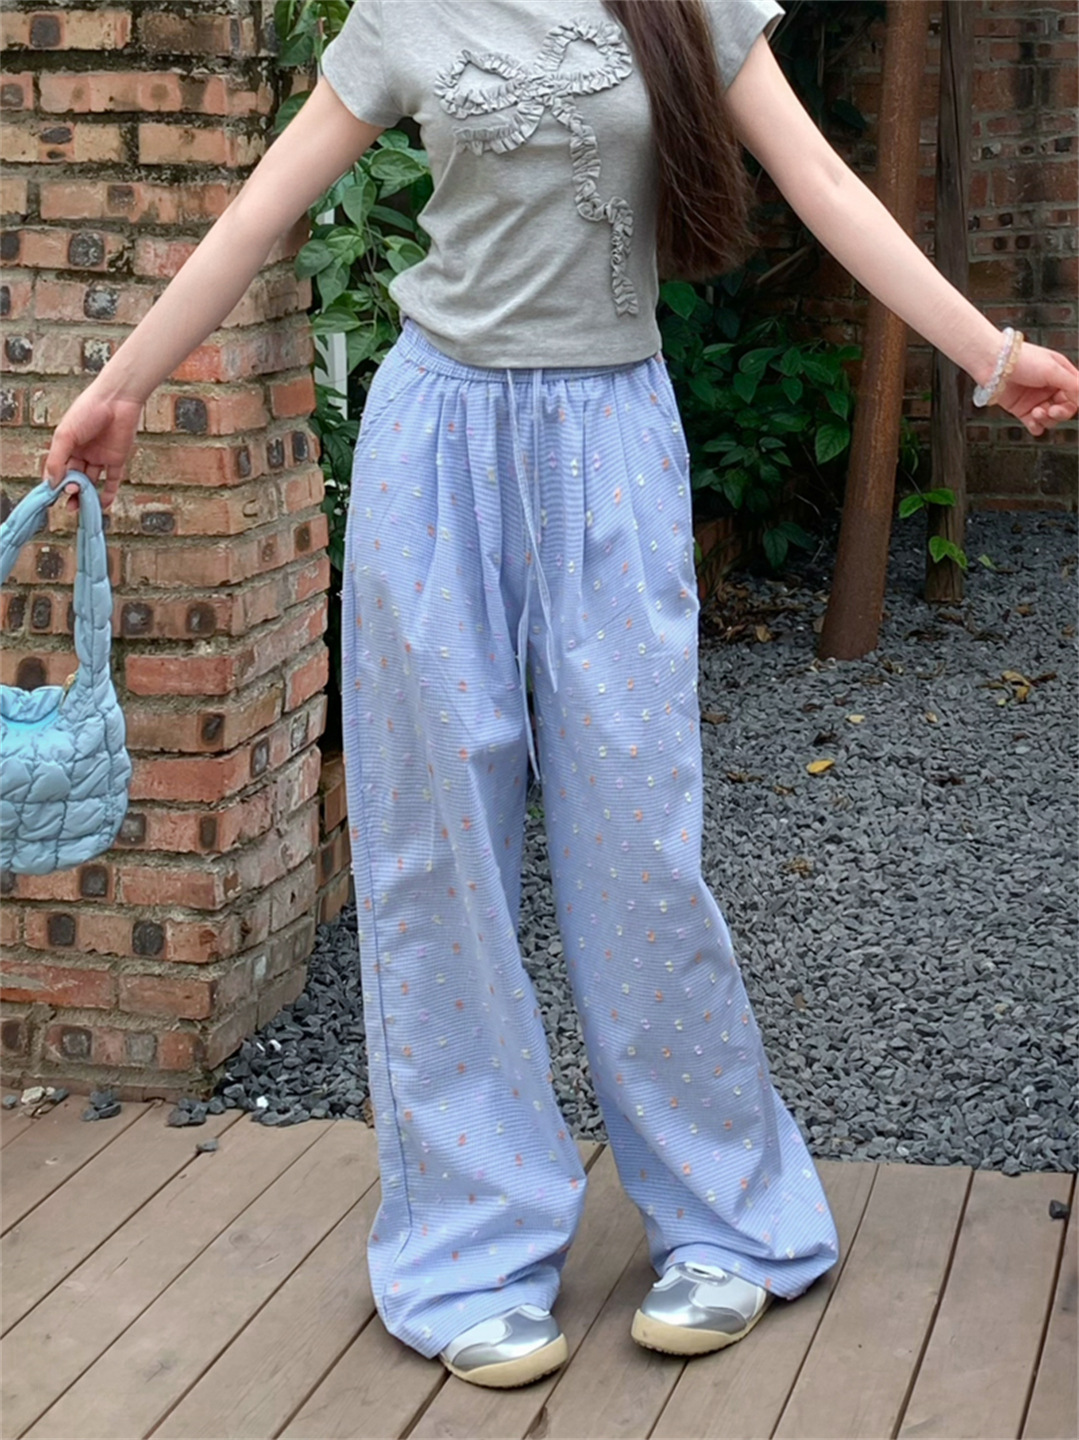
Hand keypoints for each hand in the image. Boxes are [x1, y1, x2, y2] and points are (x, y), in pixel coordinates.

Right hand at [42, 384, 143, 511]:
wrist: (117, 400)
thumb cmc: (87, 410)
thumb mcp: (65, 436)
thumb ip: (57, 460)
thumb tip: (51, 484)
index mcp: (67, 445)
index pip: (58, 469)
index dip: (55, 483)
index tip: (52, 495)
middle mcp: (83, 452)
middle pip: (75, 478)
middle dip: (71, 490)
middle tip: (70, 497)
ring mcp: (100, 457)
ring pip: (92, 482)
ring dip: (86, 495)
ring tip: (81, 506)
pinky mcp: (117, 459)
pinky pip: (112, 481)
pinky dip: (108, 494)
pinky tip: (101, 505)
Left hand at [991, 340, 1078, 436]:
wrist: (993, 363)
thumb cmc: (1022, 359)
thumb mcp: (1053, 369)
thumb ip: (1073, 384)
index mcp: (1061, 374)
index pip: (1076, 394)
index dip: (1075, 402)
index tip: (1070, 404)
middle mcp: (1050, 387)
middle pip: (1065, 409)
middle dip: (1060, 413)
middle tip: (1052, 411)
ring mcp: (1035, 399)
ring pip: (1050, 419)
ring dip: (1046, 419)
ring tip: (1036, 412)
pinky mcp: (1021, 409)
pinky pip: (1034, 424)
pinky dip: (1036, 426)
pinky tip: (1033, 422)